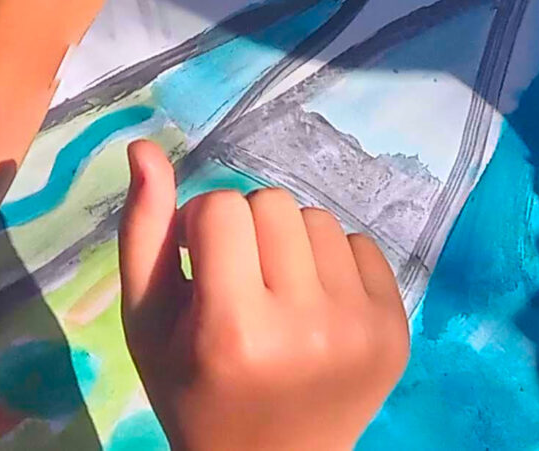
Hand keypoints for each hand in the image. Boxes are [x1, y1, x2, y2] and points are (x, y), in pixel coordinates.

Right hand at [118, 141, 408, 450]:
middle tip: (240, 284)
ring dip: (291, 245)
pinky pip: (362, 245)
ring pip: (318, 219)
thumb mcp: (148, 323)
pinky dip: (334, 266)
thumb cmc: (194, 391)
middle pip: (273, 204)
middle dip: (248, 232)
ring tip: (278, 295)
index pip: (220, 208)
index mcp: (233, 329)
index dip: (202, 229)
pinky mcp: (395, 331)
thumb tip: (144, 147)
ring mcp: (358, 330)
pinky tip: (316, 308)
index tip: (201, 270)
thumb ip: (143, 234)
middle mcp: (304, 327)